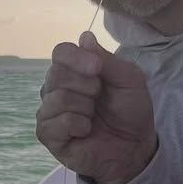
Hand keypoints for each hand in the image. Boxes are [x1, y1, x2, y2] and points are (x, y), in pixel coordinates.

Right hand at [36, 33, 157, 183]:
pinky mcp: (48, 135)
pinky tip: (86, 131)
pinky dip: (77, 125)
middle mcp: (56, 88)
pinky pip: (55, 123)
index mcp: (74, 70)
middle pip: (56, 73)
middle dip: (87, 86)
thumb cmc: (130, 111)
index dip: (76, 57)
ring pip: (56, 98)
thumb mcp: (129, 80)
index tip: (97, 68)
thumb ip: (107, 60)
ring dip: (84, 107)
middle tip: (100, 98)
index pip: (60, 52)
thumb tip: (85, 36)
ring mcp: (50, 112)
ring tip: (94, 117)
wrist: (134, 147)